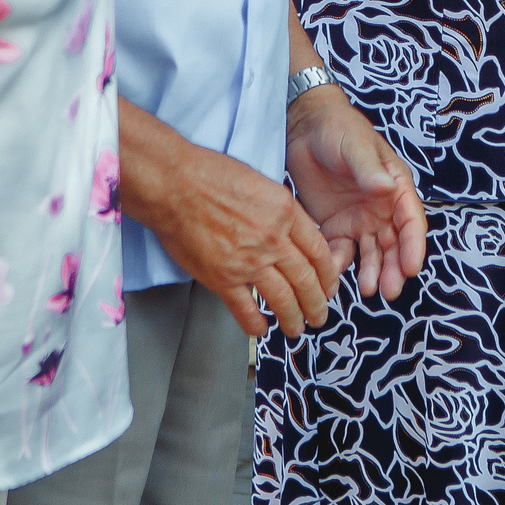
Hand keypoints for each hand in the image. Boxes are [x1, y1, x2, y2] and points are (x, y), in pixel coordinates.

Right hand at [124, 117, 338, 339]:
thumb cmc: (211, 175)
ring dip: (293, 319)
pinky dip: (256, 324)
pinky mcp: (223, 278)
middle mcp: (273, 239)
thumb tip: (292, 233)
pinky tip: (261, 330)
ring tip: (296, 329)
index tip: (330, 286)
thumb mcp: (261, 184)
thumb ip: (280, 211)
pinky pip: (246, 309)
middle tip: (320, 315)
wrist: (174, 184)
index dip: (328, 274)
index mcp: (285, 212)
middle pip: (306, 279)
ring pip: (282, 299)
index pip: (319, 251)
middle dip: (316, 303)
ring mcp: (249, 261)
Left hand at [286, 87, 427, 303]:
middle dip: (394, 268)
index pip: (411, 221)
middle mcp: (382, 208)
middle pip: (394, 244)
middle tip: (389, 290)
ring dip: (372, 272)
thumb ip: (369, 170)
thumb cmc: (339, 128)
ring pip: (371, 253)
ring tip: (367, 290)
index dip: (413, 245)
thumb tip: (387, 189)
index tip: (411, 267)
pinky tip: (334, 276)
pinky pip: (341, 251)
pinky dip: (339, 265)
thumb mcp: (356, 146)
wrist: (305, 127)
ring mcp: (359, 219)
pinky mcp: (335, 226)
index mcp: (396, 187)